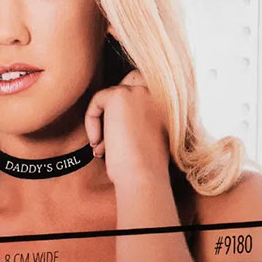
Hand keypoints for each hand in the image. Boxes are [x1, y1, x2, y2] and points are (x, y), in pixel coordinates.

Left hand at [84, 70, 171, 190]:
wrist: (143, 177)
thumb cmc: (146, 166)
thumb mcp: (151, 134)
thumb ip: (140, 116)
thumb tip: (116, 110)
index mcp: (169, 101)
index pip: (143, 86)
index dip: (128, 105)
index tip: (120, 131)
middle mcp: (157, 91)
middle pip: (127, 84)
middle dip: (114, 107)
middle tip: (107, 135)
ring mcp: (139, 91)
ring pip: (111, 96)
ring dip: (103, 122)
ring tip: (102, 147)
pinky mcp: (119, 95)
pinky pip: (97, 100)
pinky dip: (92, 121)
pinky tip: (97, 143)